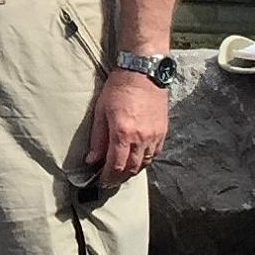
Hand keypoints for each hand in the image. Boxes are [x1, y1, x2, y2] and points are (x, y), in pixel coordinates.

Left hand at [86, 69, 167, 187]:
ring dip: (132, 171)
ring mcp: (154, 137)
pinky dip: (144, 161)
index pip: (116, 165)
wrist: (143, 72)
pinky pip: (155, 154)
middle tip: (110, 181)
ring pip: (144, 164)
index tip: (101, 181)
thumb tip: (92, 159)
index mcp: (123, 133)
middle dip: (119, 178)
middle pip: (131, 169)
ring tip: (121, 172)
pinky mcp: (162, 133)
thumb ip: (97, 137)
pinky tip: (136, 159)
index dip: (108, 177)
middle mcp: (141, 138)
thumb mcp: (101, 110)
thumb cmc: (118, 88)